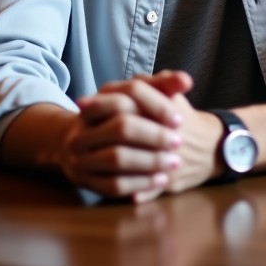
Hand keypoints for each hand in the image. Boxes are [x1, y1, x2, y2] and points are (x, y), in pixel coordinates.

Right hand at [62, 70, 198, 201]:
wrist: (81, 144)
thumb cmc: (121, 116)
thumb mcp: (137, 98)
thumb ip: (163, 85)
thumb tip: (186, 80)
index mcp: (100, 99)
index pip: (130, 93)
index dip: (158, 105)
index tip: (179, 119)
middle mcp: (84, 126)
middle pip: (122, 127)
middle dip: (154, 135)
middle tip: (179, 142)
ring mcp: (79, 155)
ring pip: (117, 157)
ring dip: (150, 161)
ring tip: (174, 163)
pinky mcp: (83, 180)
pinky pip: (113, 185)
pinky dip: (140, 183)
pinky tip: (160, 180)